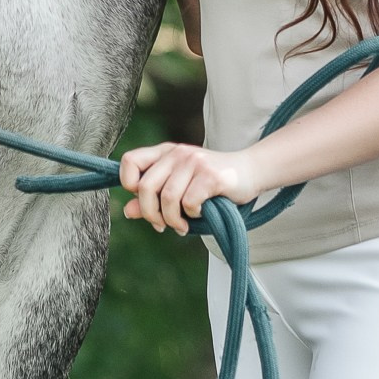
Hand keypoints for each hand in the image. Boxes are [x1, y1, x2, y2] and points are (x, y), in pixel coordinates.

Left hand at [118, 137, 272, 234]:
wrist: (251, 171)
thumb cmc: (211, 183)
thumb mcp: (179, 187)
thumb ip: (152, 197)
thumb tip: (127, 211)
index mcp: (165, 152)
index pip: (130, 161)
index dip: (129, 184)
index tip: (144, 200)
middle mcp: (177, 153)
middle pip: (146, 187)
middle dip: (150, 213)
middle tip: (161, 225)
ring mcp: (194, 162)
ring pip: (168, 198)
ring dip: (172, 220)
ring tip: (181, 226)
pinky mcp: (211, 175)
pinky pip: (189, 202)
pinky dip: (192, 215)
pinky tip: (199, 215)